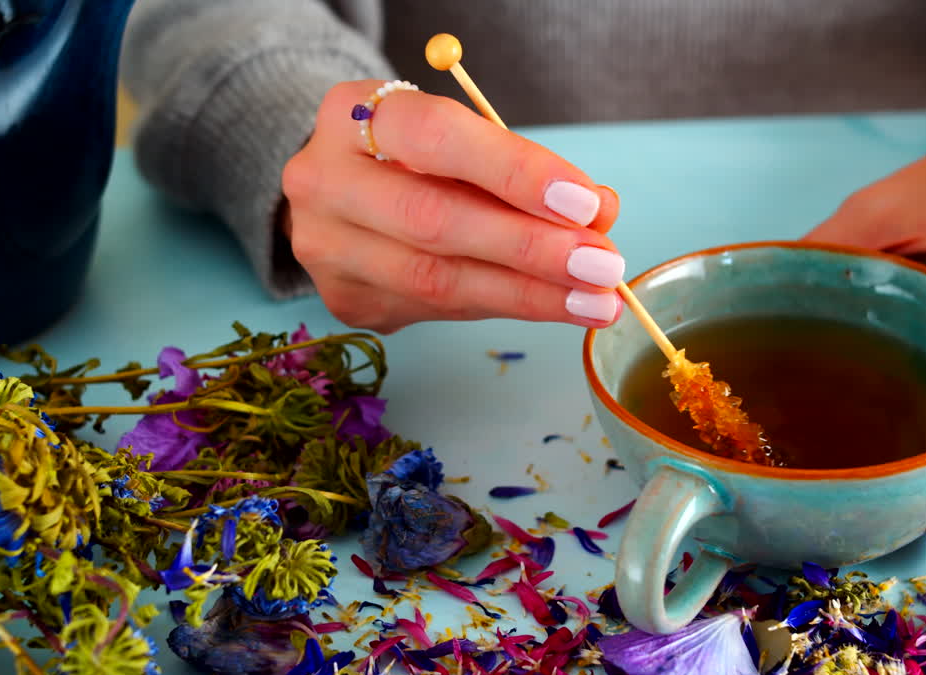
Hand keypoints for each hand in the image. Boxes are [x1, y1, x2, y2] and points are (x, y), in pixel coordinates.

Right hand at [281, 80, 622, 333]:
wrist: (342, 190)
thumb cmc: (416, 156)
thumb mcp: (462, 138)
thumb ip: (521, 167)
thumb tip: (599, 212)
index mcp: (350, 115)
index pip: (435, 138)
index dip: (514, 171)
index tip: (584, 204)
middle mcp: (322, 180)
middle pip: (434, 220)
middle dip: (530, 248)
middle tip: (603, 266)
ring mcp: (325, 246)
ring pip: (435, 280)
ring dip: (528, 294)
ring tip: (594, 301)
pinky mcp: (344, 297)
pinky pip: (436, 309)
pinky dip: (500, 306)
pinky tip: (548, 306)